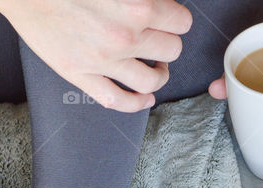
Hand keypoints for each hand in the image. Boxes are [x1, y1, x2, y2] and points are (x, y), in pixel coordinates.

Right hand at [0, 0, 191, 112]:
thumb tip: (158, 6)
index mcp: (138, 6)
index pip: (181, 23)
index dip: (177, 21)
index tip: (169, 21)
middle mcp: (125, 37)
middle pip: (172, 51)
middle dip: (168, 45)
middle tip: (159, 41)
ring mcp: (103, 61)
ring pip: (152, 80)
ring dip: (159, 75)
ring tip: (155, 67)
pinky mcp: (81, 76)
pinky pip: (118, 101)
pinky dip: (137, 103)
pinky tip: (145, 98)